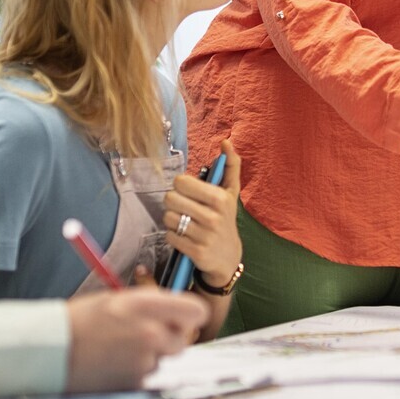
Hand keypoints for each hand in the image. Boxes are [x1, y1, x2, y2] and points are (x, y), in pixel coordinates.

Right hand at [64, 288, 207, 391]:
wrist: (51, 349)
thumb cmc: (79, 321)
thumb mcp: (116, 300)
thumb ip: (150, 304)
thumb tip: (175, 310)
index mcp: (147, 306)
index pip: (197, 311)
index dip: (189, 315)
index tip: (179, 317)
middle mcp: (151, 333)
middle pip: (183, 340)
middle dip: (169, 338)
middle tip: (144, 334)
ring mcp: (144, 361)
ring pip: (162, 359)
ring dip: (149, 355)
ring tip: (118, 349)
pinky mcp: (135, 383)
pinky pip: (145, 375)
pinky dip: (134, 371)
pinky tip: (112, 363)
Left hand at [165, 137, 241, 289]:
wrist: (228, 256)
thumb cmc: (226, 218)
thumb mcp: (231, 192)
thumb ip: (230, 165)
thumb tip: (226, 142)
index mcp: (220, 198)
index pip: (181, 182)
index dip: (181, 187)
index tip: (190, 194)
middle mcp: (213, 216)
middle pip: (170, 198)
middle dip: (174, 203)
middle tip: (184, 208)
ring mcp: (204, 235)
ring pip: (168, 217)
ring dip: (172, 220)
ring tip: (184, 222)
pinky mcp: (195, 251)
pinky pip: (169, 236)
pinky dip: (173, 235)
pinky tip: (184, 236)